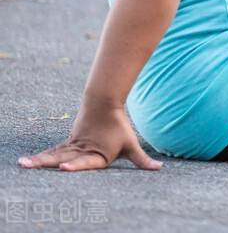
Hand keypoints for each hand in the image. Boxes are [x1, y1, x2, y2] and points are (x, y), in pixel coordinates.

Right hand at [17, 100, 161, 171]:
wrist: (104, 103)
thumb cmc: (119, 126)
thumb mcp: (131, 144)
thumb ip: (142, 160)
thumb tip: (159, 168)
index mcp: (98, 153)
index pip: (85, 161)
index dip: (75, 165)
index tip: (62, 167)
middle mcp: (83, 150)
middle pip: (63, 158)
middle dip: (47, 163)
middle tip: (31, 166)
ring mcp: (74, 145)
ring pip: (54, 153)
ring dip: (39, 160)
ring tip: (23, 164)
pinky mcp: (69, 141)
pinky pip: (54, 150)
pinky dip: (42, 156)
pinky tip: (29, 162)